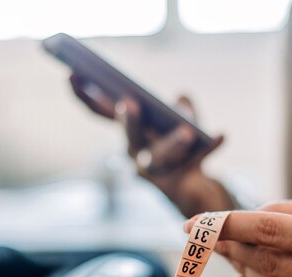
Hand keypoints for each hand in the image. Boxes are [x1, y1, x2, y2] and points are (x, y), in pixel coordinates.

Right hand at [69, 73, 222, 174]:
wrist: (192, 189)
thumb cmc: (178, 147)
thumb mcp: (178, 119)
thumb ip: (179, 108)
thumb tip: (181, 99)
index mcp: (128, 133)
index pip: (100, 113)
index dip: (84, 95)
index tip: (70, 73)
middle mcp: (135, 154)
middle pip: (129, 139)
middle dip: (129, 122)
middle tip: (129, 103)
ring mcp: (156, 171)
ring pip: (159, 158)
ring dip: (172, 144)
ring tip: (185, 131)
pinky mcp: (179, 182)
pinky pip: (196, 162)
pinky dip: (209, 148)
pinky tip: (221, 135)